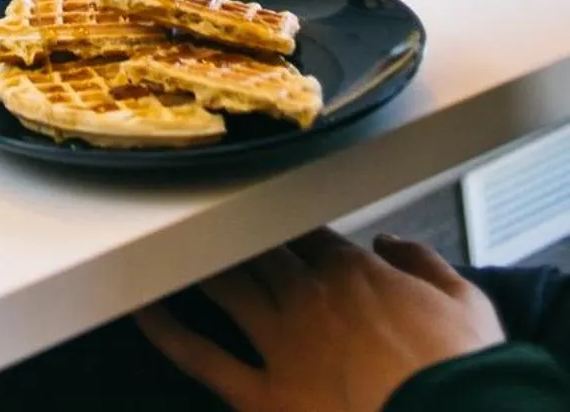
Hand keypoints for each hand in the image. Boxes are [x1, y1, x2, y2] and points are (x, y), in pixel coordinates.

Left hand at [136, 231, 503, 411]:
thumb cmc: (465, 373)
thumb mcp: (466, 301)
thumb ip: (424, 261)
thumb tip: (392, 241)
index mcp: (354, 269)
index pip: (305, 229)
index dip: (285, 220)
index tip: (270, 214)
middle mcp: (309, 296)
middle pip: (255, 248)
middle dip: (231, 232)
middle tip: (202, 215)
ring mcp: (282, 343)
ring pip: (224, 286)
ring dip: (193, 263)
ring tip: (164, 243)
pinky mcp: (265, 396)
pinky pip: (203, 357)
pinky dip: (168, 333)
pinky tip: (141, 310)